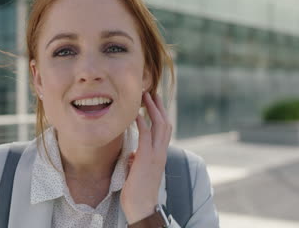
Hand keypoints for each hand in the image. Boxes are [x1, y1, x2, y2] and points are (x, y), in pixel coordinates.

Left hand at [120, 92, 172, 223]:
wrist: (141, 206)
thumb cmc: (138, 191)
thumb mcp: (139, 171)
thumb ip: (139, 160)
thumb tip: (133, 154)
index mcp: (160, 155)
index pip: (164, 130)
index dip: (160, 114)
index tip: (154, 102)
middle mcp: (161, 152)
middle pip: (165, 123)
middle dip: (158, 106)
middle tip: (152, 92)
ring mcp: (155, 155)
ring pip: (159, 126)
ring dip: (152, 109)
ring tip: (145, 96)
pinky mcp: (146, 158)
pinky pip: (146, 136)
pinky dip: (142, 123)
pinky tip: (136, 114)